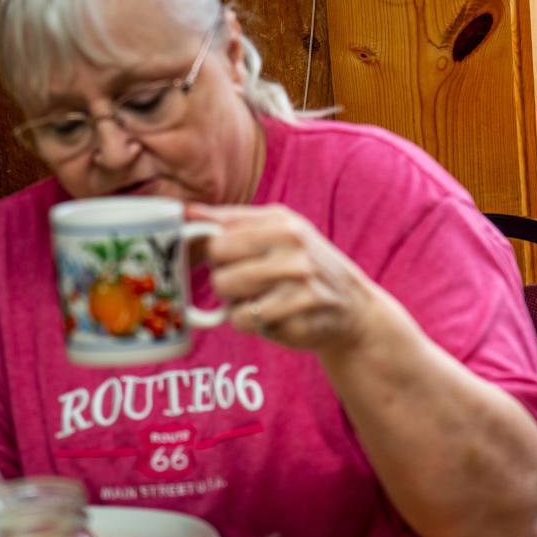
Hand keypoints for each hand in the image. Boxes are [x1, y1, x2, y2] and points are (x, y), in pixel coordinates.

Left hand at [188, 203, 380, 352]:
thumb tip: (185, 213)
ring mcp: (297, 281)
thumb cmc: (304, 264)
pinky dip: (250, 322)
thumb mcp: (278, 230)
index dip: (211, 254)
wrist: (352, 305)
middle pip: (219, 268)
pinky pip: (243, 320)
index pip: (216, 238)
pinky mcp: (296, 314)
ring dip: (236, 302)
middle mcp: (292, 247)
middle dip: (225, 280)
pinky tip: (273, 315)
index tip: (221, 261)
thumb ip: (232, 221)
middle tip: (248, 283)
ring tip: (261, 298)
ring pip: (227, 295)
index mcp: (282, 222)